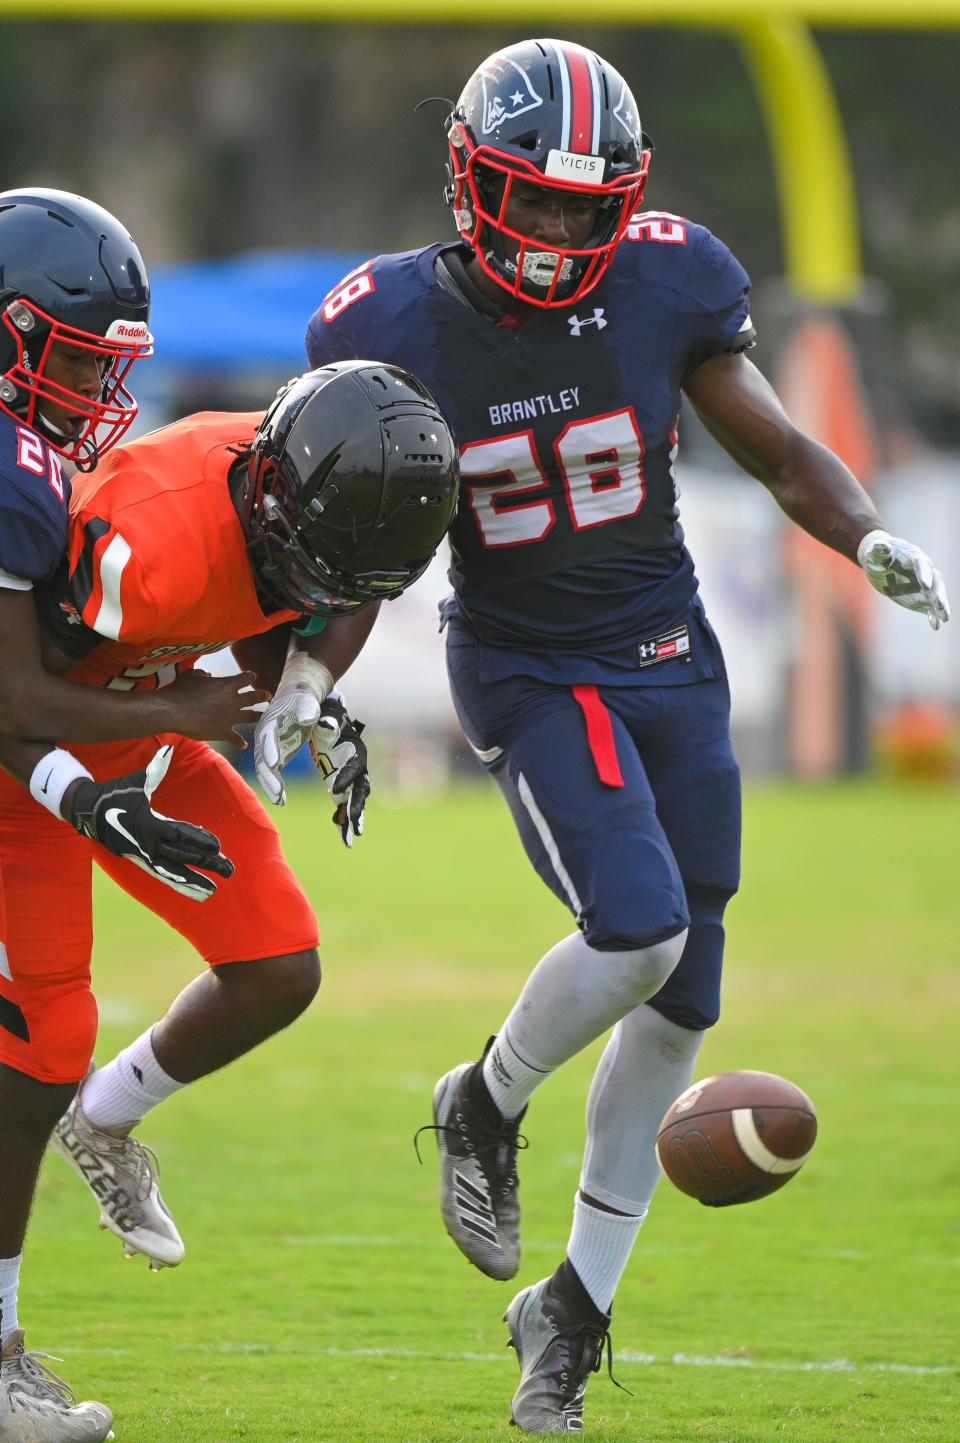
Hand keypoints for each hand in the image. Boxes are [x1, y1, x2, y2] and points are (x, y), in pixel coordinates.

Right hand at [66, 745, 233, 900]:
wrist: (87, 811)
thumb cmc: (114, 793)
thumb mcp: (135, 781)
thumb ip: (155, 768)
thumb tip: (168, 748)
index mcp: (148, 824)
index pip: (179, 835)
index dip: (199, 841)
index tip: (219, 847)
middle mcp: (147, 845)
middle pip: (182, 857)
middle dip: (207, 864)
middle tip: (230, 871)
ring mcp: (143, 856)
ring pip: (173, 872)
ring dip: (194, 882)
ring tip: (214, 891)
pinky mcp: (140, 862)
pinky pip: (163, 876)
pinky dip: (179, 885)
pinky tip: (195, 892)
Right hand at [165, 669, 268, 748]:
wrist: (174, 712)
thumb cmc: (181, 691)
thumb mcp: (192, 675)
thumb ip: (203, 674)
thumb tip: (209, 675)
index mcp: (227, 685)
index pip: (246, 678)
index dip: (249, 677)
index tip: (252, 677)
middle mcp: (233, 701)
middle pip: (254, 697)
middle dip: (262, 696)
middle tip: (267, 696)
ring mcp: (230, 718)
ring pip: (251, 717)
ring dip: (258, 716)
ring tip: (263, 716)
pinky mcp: (224, 732)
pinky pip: (236, 739)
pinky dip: (240, 742)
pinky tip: (243, 745)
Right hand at [254, 682, 322, 805]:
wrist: (296, 701)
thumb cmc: (302, 700)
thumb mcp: (306, 702)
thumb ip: (306, 710)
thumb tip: (307, 718)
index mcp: (269, 722)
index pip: (268, 737)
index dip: (270, 750)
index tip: (274, 764)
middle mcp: (264, 737)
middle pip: (263, 758)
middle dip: (269, 775)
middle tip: (277, 791)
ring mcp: (269, 748)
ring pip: (266, 770)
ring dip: (271, 785)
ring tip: (279, 800)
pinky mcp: (275, 756)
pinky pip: (273, 774)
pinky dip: (276, 786)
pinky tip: (281, 800)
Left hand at [309, 696, 369, 847]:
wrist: (330, 721)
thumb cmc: (328, 718)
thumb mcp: (327, 717)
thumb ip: (327, 722)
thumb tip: (326, 723)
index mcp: (355, 750)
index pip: (354, 767)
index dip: (347, 778)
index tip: (335, 791)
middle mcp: (357, 767)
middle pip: (360, 790)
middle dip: (357, 808)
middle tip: (354, 826)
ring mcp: (351, 779)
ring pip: (355, 802)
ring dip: (353, 819)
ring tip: (349, 839)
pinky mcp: (342, 785)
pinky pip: (345, 805)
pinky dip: (343, 819)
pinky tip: (342, 835)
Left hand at [858, 530, 950, 630]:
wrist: (882, 561)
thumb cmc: (879, 554)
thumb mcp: (876, 552)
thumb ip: (879, 550)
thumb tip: (880, 546)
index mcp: (915, 558)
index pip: (922, 565)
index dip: (924, 574)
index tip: (925, 585)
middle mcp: (924, 572)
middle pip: (936, 582)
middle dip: (938, 593)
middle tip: (939, 604)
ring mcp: (924, 586)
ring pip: (936, 595)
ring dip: (941, 606)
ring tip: (945, 617)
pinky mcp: (920, 597)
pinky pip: (929, 606)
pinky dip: (933, 615)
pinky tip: (936, 626)